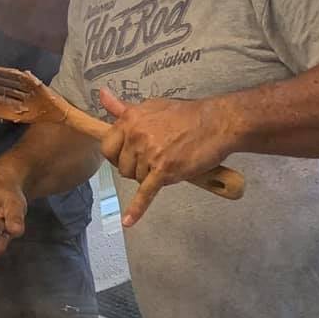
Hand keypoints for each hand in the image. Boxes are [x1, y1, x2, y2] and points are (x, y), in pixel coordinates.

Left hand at [96, 87, 234, 226]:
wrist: (216, 123)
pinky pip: (146, 193)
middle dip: (135, 167)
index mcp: (130, 120)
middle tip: (154, 159)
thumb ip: (124, 108)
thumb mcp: (152, 106)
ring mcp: (150, 154)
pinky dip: (137, 209)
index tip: (129, 155)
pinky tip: (128, 221)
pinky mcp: (165, 170)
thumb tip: (102, 96)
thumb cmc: (186, 115)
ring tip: (168, 162)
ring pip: (137, 178)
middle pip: (122, 166)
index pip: (107, 147)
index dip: (118, 155)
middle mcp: (136, 136)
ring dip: (150, 176)